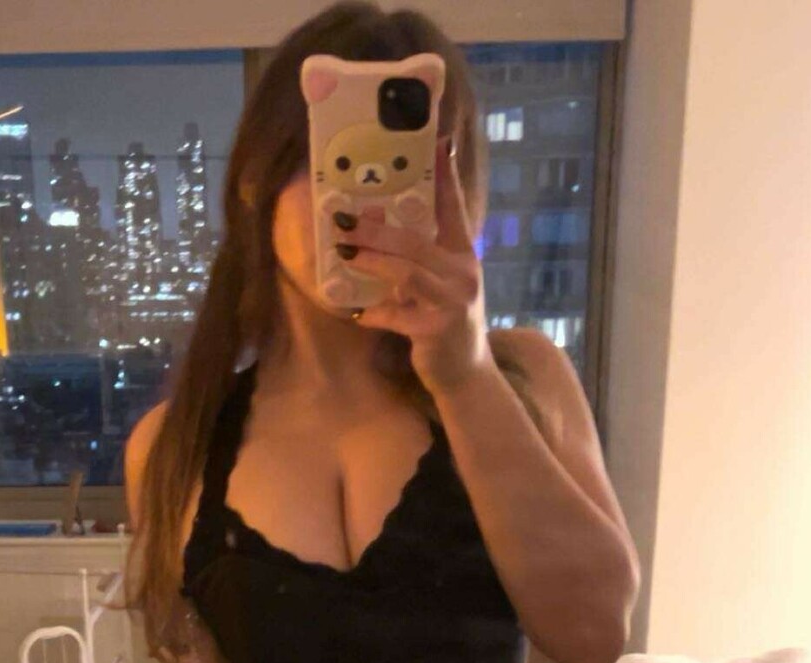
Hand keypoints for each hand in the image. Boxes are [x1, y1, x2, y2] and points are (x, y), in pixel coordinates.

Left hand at [346, 137, 491, 395]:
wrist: (466, 372)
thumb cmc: (448, 322)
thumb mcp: (443, 284)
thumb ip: (421, 260)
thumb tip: (377, 236)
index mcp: (464, 255)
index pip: (455, 208)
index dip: (446, 175)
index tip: (437, 142)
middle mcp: (463, 273)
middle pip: (416, 242)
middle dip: (377, 229)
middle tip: (344, 220)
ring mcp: (451, 302)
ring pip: (406, 272)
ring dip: (372, 261)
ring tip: (345, 251)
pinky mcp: (435, 330)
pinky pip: (397, 316)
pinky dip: (375, 313)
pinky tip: (358, 313)